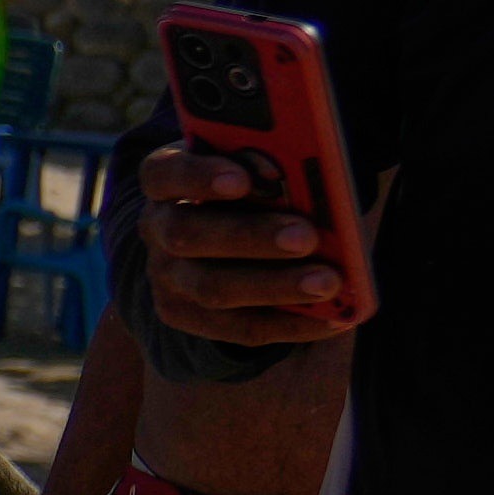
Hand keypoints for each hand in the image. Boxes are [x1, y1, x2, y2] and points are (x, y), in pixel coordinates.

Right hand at [134, 143, 362, 355]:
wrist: (224, 239)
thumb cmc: (251, 189)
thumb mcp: (254, 167)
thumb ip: (273, 166)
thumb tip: (316, 184)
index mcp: (166, 180)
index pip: (163, 173)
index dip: (198, 177)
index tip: (242, 180)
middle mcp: (158, 228)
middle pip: (189, 234)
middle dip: (251, 236)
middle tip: (306, 237)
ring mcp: (167, 278)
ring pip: (213, 288)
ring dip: (276, 286)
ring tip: (330, 283)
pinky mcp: (188, 317)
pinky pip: (240, 328)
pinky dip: (293, 324)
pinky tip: (335, 317)